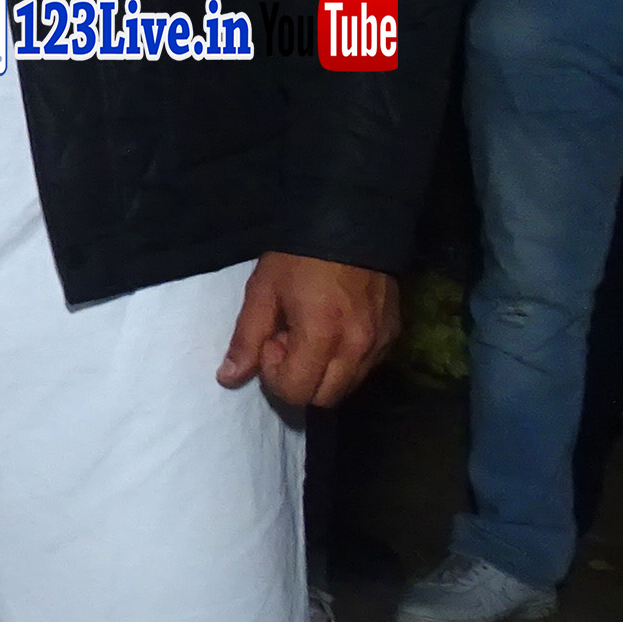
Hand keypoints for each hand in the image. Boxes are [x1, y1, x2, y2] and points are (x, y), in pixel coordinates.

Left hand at [219, 252, 396, 407]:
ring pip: (347, 387)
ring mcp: (380, 344)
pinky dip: (344, 363)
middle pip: (324, 398)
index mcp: (323, 336)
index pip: (297, 392)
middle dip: (299, 380)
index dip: (275, 375)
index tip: (272, 341)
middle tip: (288, 340)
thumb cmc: (298, 257)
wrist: (350, 223)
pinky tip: (332, 331)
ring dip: (322, 374)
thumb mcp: (263, 291)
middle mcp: (358, 348)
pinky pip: (366, 369)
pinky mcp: (394, 336)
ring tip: (310, 335)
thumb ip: (246, 338)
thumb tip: (228, 378)